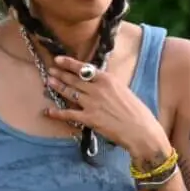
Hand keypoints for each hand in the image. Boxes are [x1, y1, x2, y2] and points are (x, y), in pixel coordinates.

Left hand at [46, 54, 167, 161]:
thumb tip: (98, 84)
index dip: (69, 63)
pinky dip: (57, 113)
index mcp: (108, 80)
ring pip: (70, 92)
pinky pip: (69, 114)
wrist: (141, 131)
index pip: (84, 69)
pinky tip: (48, 111)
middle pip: (74, 79)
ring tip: (49, 82)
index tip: (59, 59)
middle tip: (50, 70)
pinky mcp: (89, 118)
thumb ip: (109, 86)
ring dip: (58, 87)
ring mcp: (92, 103)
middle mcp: (97, 89)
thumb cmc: (138, 112)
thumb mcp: (124, 91)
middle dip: (60, 74)